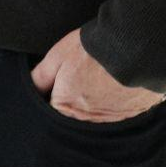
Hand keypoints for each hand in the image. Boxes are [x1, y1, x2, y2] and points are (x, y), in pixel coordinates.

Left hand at [30, 27, 164, 122]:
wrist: (134, 46)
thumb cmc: (92, 50)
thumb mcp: (58, 56)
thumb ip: (41, 76)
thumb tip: (31, 88)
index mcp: (66, 108)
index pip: (54, 109)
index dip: (58, 92)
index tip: (67, 77)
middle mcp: (88, 120)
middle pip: (78, 115)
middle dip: (80, 99)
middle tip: (88, 75)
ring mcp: (113, 119)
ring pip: (101, 114)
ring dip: (101, 102)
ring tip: (106, 78)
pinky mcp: (134, 113)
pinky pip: (124, 112)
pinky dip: (122, 101)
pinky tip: (123, 84)